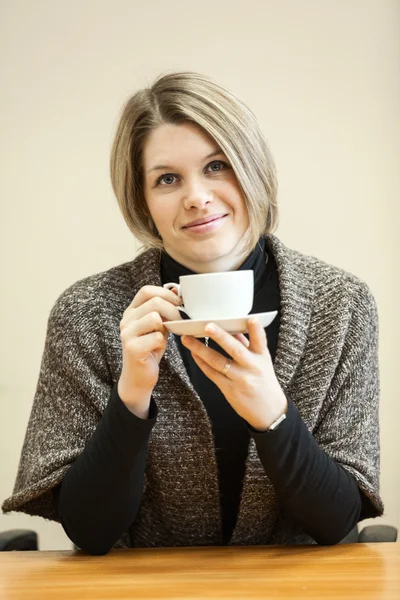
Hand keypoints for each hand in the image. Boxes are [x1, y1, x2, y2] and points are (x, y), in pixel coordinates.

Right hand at [118, 285, 182, 416]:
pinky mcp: (132, 348)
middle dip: (173, 310)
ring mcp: (127, 334)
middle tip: (180, 321)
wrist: (139, 376)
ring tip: (163, 336)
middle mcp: (126, 320)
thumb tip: (176, 290)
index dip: (166, 293)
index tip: (179, 302)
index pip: (146, 291)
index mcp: (131, 311)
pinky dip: (162, 342)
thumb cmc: (150, 349)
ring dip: (165, 327)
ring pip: (154, 317)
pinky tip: (158, 348)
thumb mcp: (158, 326)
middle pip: (154, 302)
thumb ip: (164, 309)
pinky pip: (156, 336)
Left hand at [181, 318, 287, 430]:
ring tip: (188, 339)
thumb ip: (248, 344)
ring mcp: (240, 379)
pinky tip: (194, 354)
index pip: (260, 341)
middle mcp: (252, 367)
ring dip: (201, 349)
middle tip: (208, 326)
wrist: (269, 411)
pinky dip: (201, 363)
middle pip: (235, 350)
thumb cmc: (265, 382)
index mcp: (262, 357)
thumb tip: (234, 328)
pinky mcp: (229, 389)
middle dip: (221, 337)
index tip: (251, 319)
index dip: (256, 330)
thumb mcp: (262, 361)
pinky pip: (212, 374)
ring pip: (218, 362)